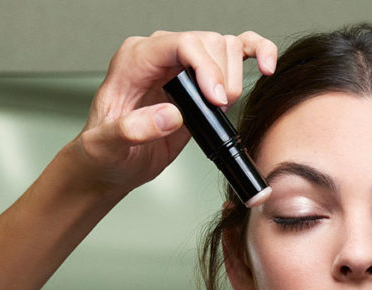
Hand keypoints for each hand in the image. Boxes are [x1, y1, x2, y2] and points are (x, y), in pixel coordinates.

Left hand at [65, 30, 277, 197]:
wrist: (115, 164)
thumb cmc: (106, 152)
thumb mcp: (106, 146)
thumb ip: (132, 129)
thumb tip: (169, 115)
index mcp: (134, 60)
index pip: (180, 43)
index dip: (206, 68)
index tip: (217, 101)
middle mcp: (160, 55)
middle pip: (209, 42)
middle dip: (222, 78)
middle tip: (216, 110)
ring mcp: (182, 64)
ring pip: (226, 46)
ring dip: (236, 76)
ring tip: (222, 106)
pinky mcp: (202, 78)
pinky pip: (236, 51)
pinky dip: (256, 53)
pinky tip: (265, 66)